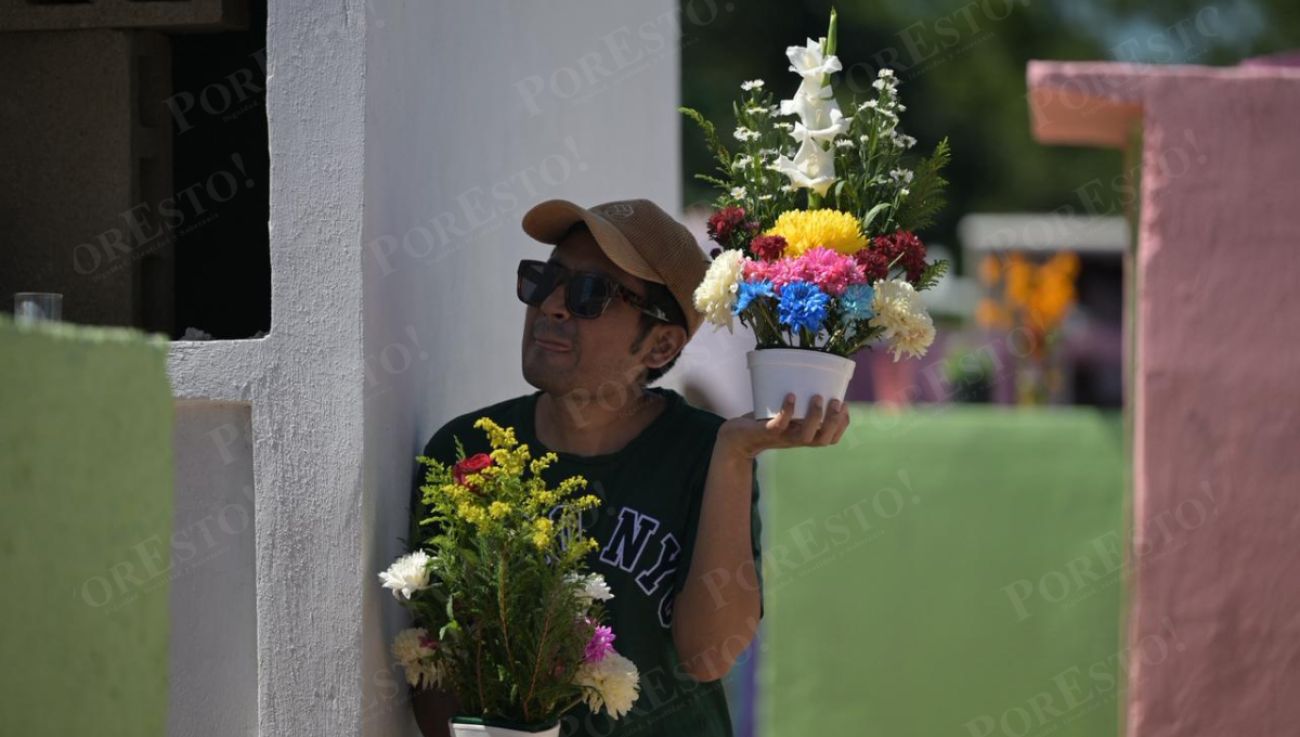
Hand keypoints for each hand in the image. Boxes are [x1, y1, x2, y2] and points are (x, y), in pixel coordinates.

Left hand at [717, 393, 850, 459]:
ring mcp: (782, 438)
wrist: (737, 437)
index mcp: (805, 435)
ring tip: (816, 396)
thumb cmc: (764, 420)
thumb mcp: (786, 414)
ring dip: (814, 417)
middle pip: (823, 439)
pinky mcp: (765, 433)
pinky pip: (778, 425)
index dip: (842, 425)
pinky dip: (787, 411)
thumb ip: (799, 404)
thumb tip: (813, 376)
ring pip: (805, 436)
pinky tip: (790, 396)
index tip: (846, 406)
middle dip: (834, 421)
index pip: (831, 438)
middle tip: (837, 402)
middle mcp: (796, 440)